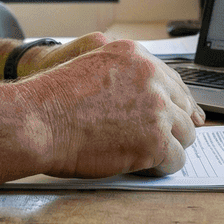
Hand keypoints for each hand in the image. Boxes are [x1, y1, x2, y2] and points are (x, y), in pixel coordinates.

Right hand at [23, 39, 203, 178]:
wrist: (37, 120)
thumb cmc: (51, 100)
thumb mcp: (86, 64)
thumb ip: (118, 74)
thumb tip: (138, 97)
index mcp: (134, 56)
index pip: (172, 80)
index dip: (175, 102)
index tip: (180, 115)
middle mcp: (151, 78)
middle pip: (183, 106)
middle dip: (173, 125)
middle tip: (160, 140)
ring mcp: (156, 109)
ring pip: (186, 133)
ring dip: (169, 146)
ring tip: (146, 155)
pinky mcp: (155, 141)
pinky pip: (176, 159)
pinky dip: (163, 167)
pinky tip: (145, 167)